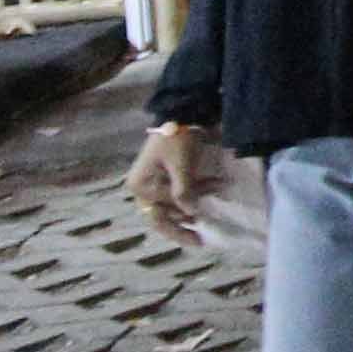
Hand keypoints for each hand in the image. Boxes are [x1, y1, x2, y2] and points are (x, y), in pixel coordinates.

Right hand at [124, 122, 221, 248]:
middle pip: (161, 214)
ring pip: (171, 204)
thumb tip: (191, 214)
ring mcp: (152, 181)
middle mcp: (141, 186)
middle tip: (199, 240)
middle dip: (181, 226)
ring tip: (208, 214)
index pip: (159, 215)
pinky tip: (212, 190)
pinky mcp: (165, 174)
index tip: (198, 236)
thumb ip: (184, 191)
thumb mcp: (181, 165)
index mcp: (140, 185)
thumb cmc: (178, 138)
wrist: (182, 110)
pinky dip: (194, 193)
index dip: (178, 227)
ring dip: (191, 206)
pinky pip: (178, 191)